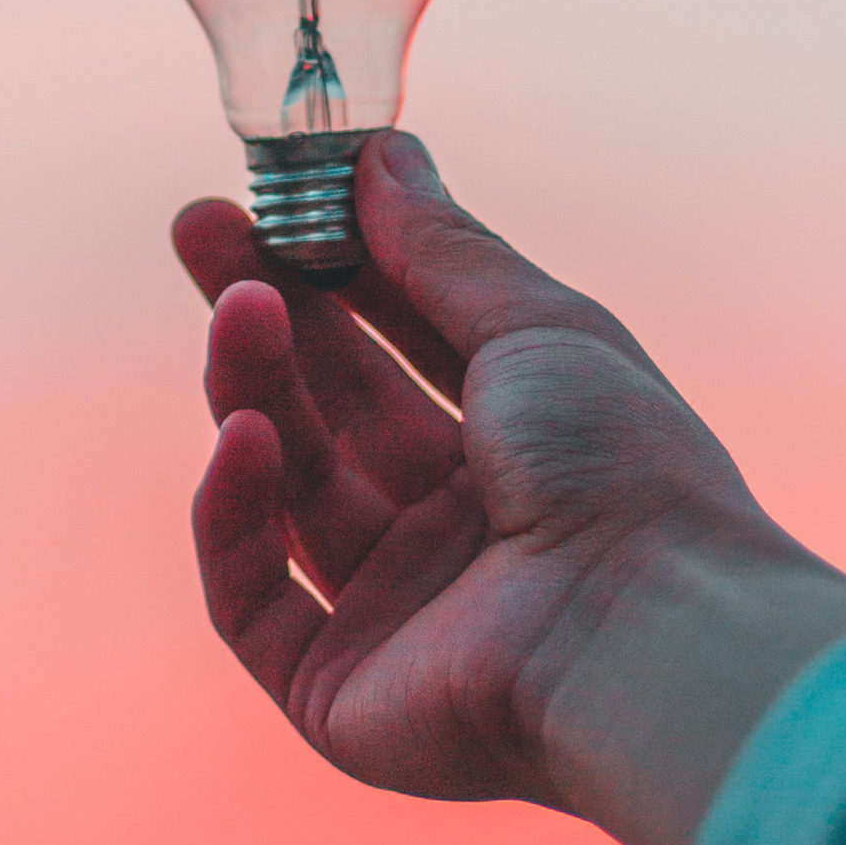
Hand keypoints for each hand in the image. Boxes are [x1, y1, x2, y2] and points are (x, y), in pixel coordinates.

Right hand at [174, 132, 845, 844]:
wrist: (646, 634)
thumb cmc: (621, 468)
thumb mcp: (537, 326)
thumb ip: (443, 249)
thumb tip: (382, 154)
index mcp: (517, 448)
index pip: (398, 344)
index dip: (331, 270)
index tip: (270, 198)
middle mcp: (454, 529)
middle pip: (329, 407)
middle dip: (264, 313)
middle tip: (199, 229)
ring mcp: (395, 611)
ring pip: (288, 487)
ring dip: (252, 389)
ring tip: (237, 308)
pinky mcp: (337, 690)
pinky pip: (251, 596)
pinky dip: (234, 516)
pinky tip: (242, 436)